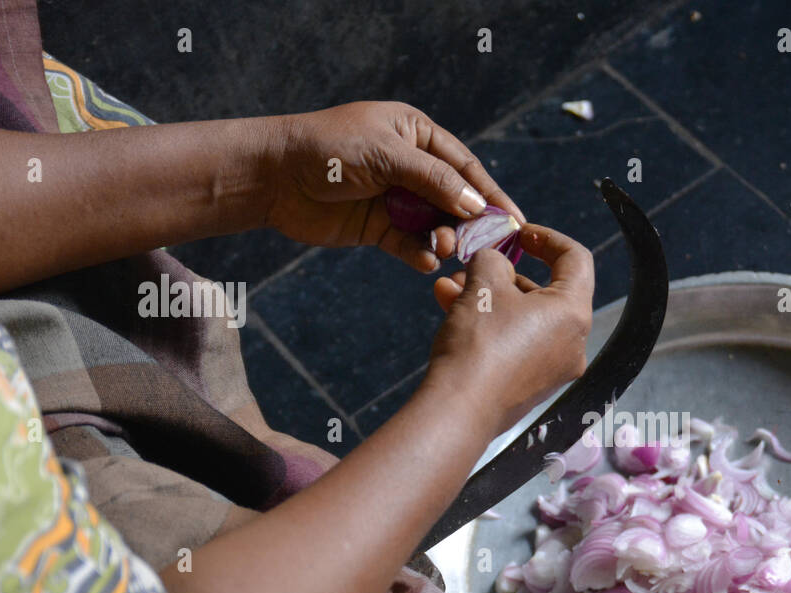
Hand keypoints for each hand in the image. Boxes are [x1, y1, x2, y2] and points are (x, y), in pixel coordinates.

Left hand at [264, 101, 523, 272]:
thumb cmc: (329, 150)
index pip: (465, 167)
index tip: (516, 221)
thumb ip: (436, 181)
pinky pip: (410, 244)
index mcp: (416, 134)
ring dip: (445, 238)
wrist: (274, 177)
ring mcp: (395, 199)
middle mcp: (410, 166)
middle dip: (470, 222)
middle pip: (455, 199)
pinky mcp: (379, 228)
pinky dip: (421, 253)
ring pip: (435, 224)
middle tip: (484, 245)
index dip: (491, 194)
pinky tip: (426, 260)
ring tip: (444, 247)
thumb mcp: (389, 156)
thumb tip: (479, 206)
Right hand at [427, 224, 593, 434]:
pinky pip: (516, 343)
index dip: (547, 238)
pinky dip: (491, 325)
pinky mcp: (532, 386)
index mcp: (573, 313)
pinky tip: (452, 312)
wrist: (459, 410)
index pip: (576, 259)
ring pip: (524, 318)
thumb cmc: (479, 344)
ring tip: (450, 288)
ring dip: (489, 298)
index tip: (518, 234)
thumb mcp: (483, 284)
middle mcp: (573, 343)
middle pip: (546, 291)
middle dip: (504, 273)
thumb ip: (493, 260)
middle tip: (473, 263)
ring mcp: (554, 368)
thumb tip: (495, 262)